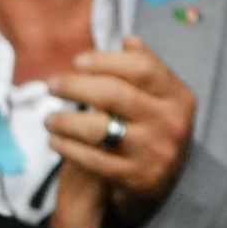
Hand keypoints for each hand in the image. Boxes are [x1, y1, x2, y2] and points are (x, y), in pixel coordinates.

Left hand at [44, 39, 197, 227]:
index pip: (142, 67)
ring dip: (66, 121)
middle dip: (76, 86)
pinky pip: (93, 158)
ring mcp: (153, 151)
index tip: (77, 61)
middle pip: (115, 94)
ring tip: (48, 118)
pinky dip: (69, 148)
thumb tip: (128, 40)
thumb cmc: (154, 130)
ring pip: (99, 128)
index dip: (106, 60)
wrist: (164, 188)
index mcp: (178, 96)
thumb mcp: (162, 99)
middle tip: (52, 85)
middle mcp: (170, 122)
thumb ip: (146, 69)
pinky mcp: (136, 177)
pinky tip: (55, 141)